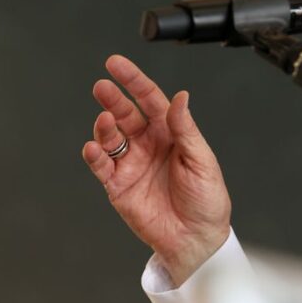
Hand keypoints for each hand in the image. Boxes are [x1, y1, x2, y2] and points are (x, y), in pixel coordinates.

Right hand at [82, 55, 231, 285]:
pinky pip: (101, 166)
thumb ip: (186, 129)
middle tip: (102, 86)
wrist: (196, 238)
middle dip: (113, 98)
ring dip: (105, 126)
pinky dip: (94, 155)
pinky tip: (94, 147)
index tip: (116, 63)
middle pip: (126, 114)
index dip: (134, 81)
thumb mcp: (202, 160)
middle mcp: (149, 144)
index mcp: (171, 133)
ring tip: (106, 120)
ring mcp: (131, 164)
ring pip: (110, 137)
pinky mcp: (118, 186)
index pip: (150, 100)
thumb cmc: (207, 199)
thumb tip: (181, 97)